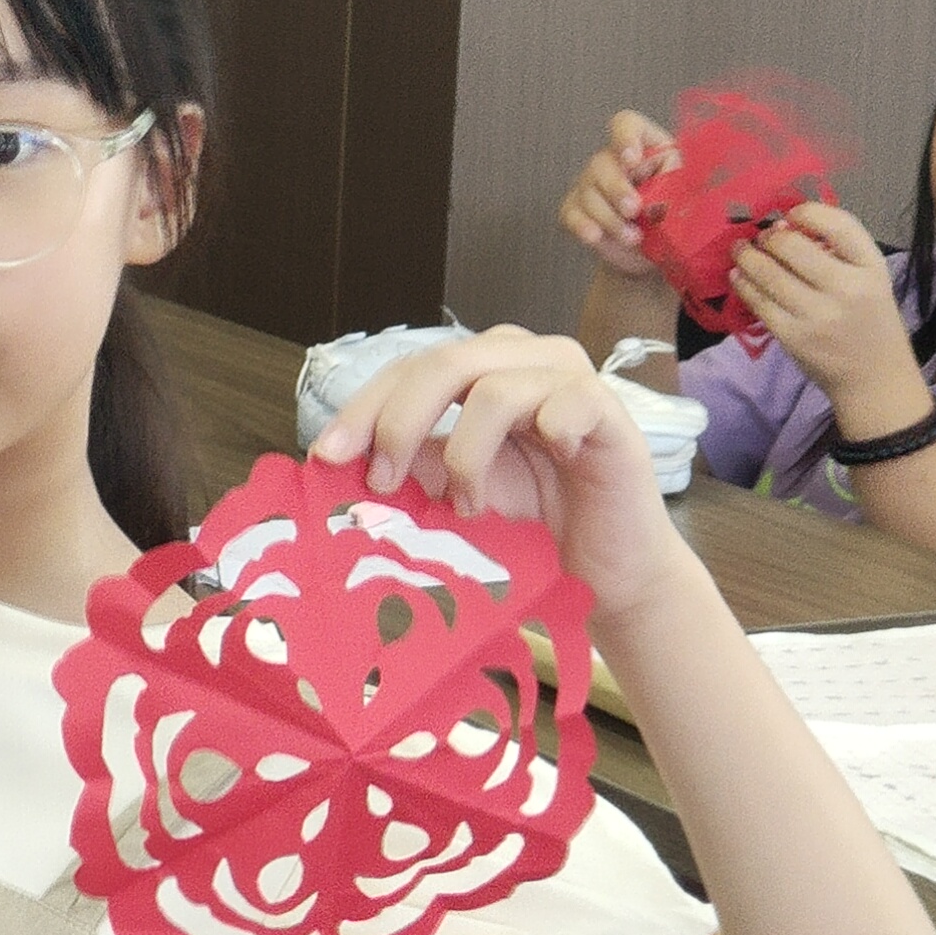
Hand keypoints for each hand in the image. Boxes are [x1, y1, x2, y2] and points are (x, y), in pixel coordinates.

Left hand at [311, 327, 692, 631]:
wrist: (606, 573)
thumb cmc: (531, 528)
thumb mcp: (453, 493)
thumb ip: (408, 466)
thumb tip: (339, 461)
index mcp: (482, 371)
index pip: (410, 369)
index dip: (364, 407)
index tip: (326, 455)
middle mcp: (524, 361)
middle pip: (442, 364)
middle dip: (397, 423)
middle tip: (380, 481)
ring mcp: (569, 381)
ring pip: (493, 389)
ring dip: (466, 455)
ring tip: (468, 507)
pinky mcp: (608, 411)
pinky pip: (568, 403)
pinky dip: (547, 432)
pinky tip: (546, 464)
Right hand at [558, 110, 678, 276]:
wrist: (654, 248)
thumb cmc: (672, 213)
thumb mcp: (684, 194)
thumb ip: (674, 187)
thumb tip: (660, 200)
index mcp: (643, 145)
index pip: (625, 124)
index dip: (625, 137)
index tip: (633, 160)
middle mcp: (611, 160)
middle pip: (602, 163)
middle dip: (617, 189)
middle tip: (633, 210)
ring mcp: (589, 184)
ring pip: (589, 194)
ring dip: (610, 219)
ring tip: (633, 238)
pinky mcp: (575, 209)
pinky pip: (572, 214)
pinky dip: (583, 226)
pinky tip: (597, 237)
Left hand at [731, 203, 924, 434]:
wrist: (873, 378)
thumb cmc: (869, 321)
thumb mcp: (871, 278)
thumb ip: (840, 251)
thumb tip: (786, 224)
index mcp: (872, 268)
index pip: (840, 225)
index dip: (808, 211)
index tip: (791, 213)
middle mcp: (847, 288)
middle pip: (794, 247)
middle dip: (770, 236)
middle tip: (761, 235)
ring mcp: (818, 315)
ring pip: (770, 274)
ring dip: (748, 256)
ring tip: (740, 250)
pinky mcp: (793, 336)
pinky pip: (760, 303)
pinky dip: (744, 285)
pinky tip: (739, 276)